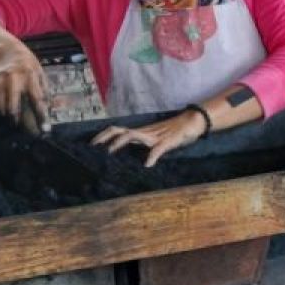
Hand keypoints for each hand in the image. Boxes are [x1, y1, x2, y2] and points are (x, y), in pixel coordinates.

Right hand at [0, 43, 48, 131]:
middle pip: (14, 107)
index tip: (45, 130)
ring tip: (15, 117)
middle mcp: (13, 77)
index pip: (37, 99)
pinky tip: (5, 105)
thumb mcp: (40, 74)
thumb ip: (45, 92)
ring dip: (9, 116)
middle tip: (24, 128)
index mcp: (31, 74)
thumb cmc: (28, 66)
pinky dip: (0, 108)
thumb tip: (50, 112)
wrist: (6, 51)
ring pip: (2, 107)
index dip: (41, 116)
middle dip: (19, 121)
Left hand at [90, 110, 207, 167]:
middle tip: (92, 146)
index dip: (103, 136)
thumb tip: (135, 157)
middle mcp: (145, 132)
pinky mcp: (168, 141)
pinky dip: (152, 156)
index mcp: (141, 132)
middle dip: (104, 137)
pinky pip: (158, 148)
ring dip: (120, 142)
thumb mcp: (158, 139)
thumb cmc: (176, 130)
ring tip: (110, 152)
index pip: (118, 131)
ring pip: (134, 135)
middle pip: (119, 130)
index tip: (91, 144)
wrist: (194, 120)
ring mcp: (155, 136)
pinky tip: (148, 164)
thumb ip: (145, 145)